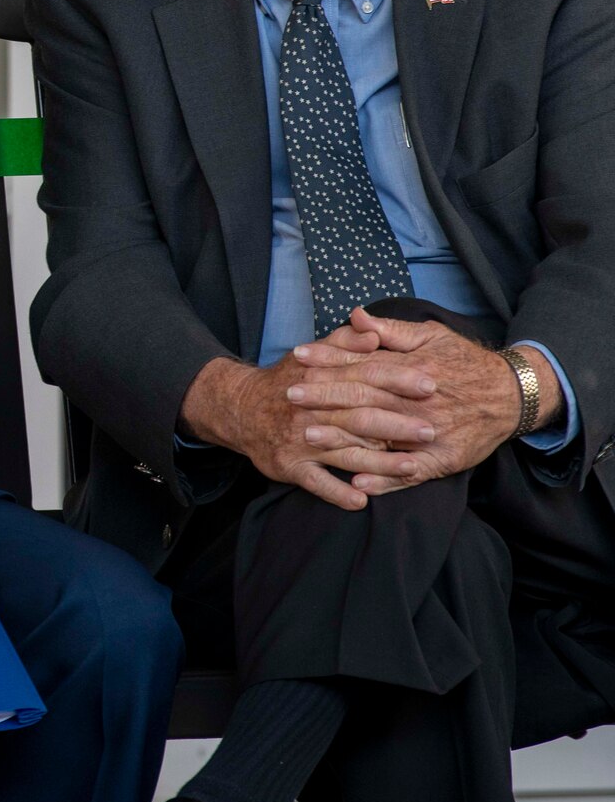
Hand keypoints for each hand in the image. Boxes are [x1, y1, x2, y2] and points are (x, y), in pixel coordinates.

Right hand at [180, 333, 429, 509]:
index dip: (398, 380)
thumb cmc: (287, 382)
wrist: (240, 410)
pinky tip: (362, 499)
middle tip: (431, 431)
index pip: (364, 376)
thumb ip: (345, 342)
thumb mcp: (311, 354)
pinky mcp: (289, 465)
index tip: (430, 385)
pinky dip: (338, 492)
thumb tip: (373, 331)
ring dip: (379, 463)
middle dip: (397, 424)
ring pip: (345, 452)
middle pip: (359, 416)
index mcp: (319, 378)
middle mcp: (310, 409)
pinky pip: (317, 483)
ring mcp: (299, 440)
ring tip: (412, 467)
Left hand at [286, 308, 545, 495]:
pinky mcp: (442, 460)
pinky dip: (385, 481)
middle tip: (289, 396)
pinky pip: (410, 475)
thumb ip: (391, 330)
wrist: (513, 395)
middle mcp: (418, 402)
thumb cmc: (465, 362)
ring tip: (310, 437)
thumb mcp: (433, 336)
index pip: (362, 364)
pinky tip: (357, 485)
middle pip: (364, 399)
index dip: (328, 360)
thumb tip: (355, 316)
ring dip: (344, 439)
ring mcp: (430, 434)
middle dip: (325, 398)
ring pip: (381, 438)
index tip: (297, 357)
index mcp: (413, 370)